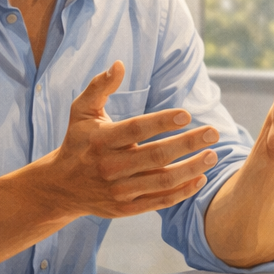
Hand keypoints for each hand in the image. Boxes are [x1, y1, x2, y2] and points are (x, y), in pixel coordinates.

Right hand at [37, 60, 219, 217]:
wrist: (60, 187)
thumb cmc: (78, 142)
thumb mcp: (81, 112)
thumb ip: (99, 87)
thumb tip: (119, 65)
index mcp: (101, 140)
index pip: (135, 129)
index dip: (161, 122)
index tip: (187, 114)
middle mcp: (109, 166)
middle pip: (155, 156)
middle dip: (188, 144)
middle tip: (213, 133)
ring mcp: (118, 190)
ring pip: (161, 181)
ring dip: (191, 169)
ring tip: (213, 155)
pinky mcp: (125, 208)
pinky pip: (159, 201)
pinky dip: (182, 192)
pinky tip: (200, 178)